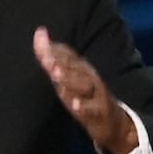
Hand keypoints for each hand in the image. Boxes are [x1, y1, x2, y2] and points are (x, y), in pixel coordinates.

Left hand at [31, 29, 139, 153]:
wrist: (113, 122)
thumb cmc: (85, 96)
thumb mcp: (67, 77)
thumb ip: (52, 57)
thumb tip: (39, 31)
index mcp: (81, 68)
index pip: (66, 53)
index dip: (52, 47)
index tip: (39, 36)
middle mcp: (89, 77)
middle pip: (74, 67)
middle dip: (59, 61)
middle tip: (45, 57)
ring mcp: (96, 94)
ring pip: (83, 85)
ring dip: (69, 79)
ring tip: (56, 74)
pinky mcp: (100, 112)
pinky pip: (93, 109)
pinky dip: (84, 107)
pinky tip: (75, 105)